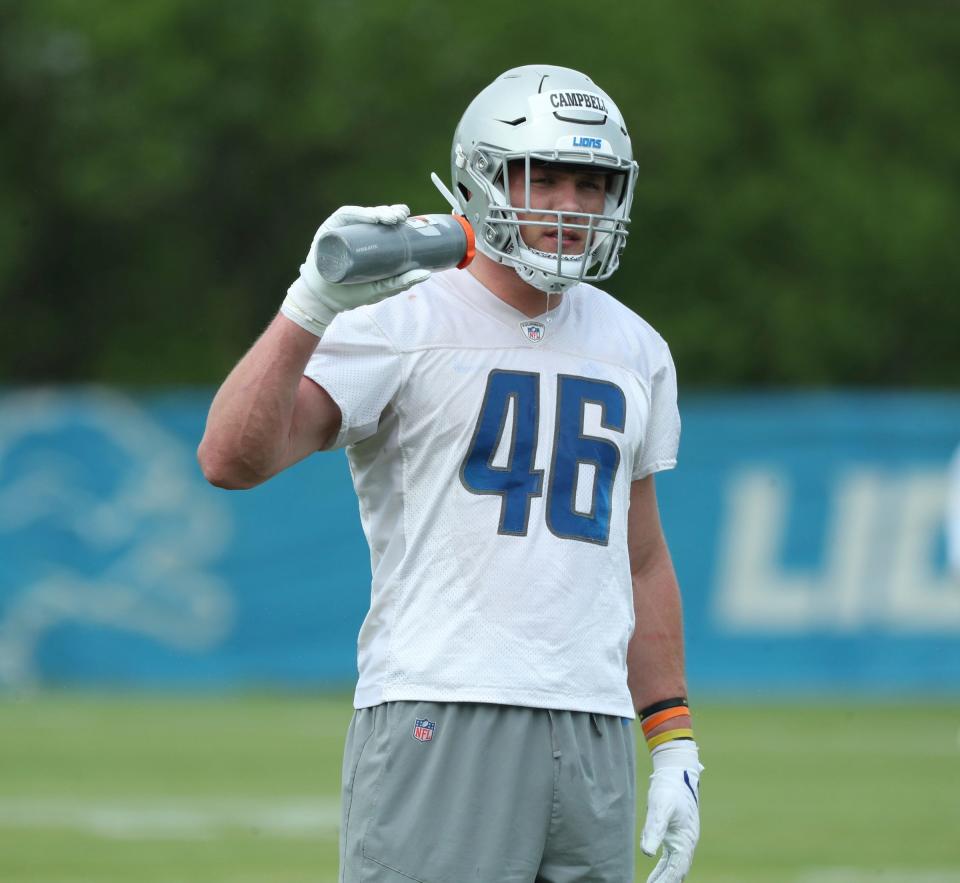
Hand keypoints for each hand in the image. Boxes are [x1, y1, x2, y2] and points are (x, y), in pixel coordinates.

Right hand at [281, 204, 430, 337]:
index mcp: (369, 243)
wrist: (325, 301)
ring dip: (377, 211)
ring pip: (361, 214)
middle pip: (374, 216)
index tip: (408, 217)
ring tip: (389, 217)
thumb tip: (427, 273)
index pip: (384, 224)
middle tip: (400, 216)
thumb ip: (402, 282)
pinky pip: (344, 216)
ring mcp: (341, 230)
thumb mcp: (381, 288)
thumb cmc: (352, 293)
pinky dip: (358, 214)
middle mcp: (355, 233)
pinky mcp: (328, 230)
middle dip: (389, 212)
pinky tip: (371, 217)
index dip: (396, 215)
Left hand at [640, 740, 702, 882]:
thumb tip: (647, 853)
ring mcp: (683, 840)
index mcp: (685, 841)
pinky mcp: (677, 834)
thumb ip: (653, 829)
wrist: (677, 772)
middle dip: (666, 882)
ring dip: (665, 879)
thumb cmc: (668, 788)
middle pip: (678, 872)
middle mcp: (687, 843)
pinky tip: (655, 875)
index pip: (675, 870)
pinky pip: (672, 859)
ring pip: (676, 867)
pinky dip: (664, 870)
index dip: (664, 881)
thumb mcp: (660, 807)